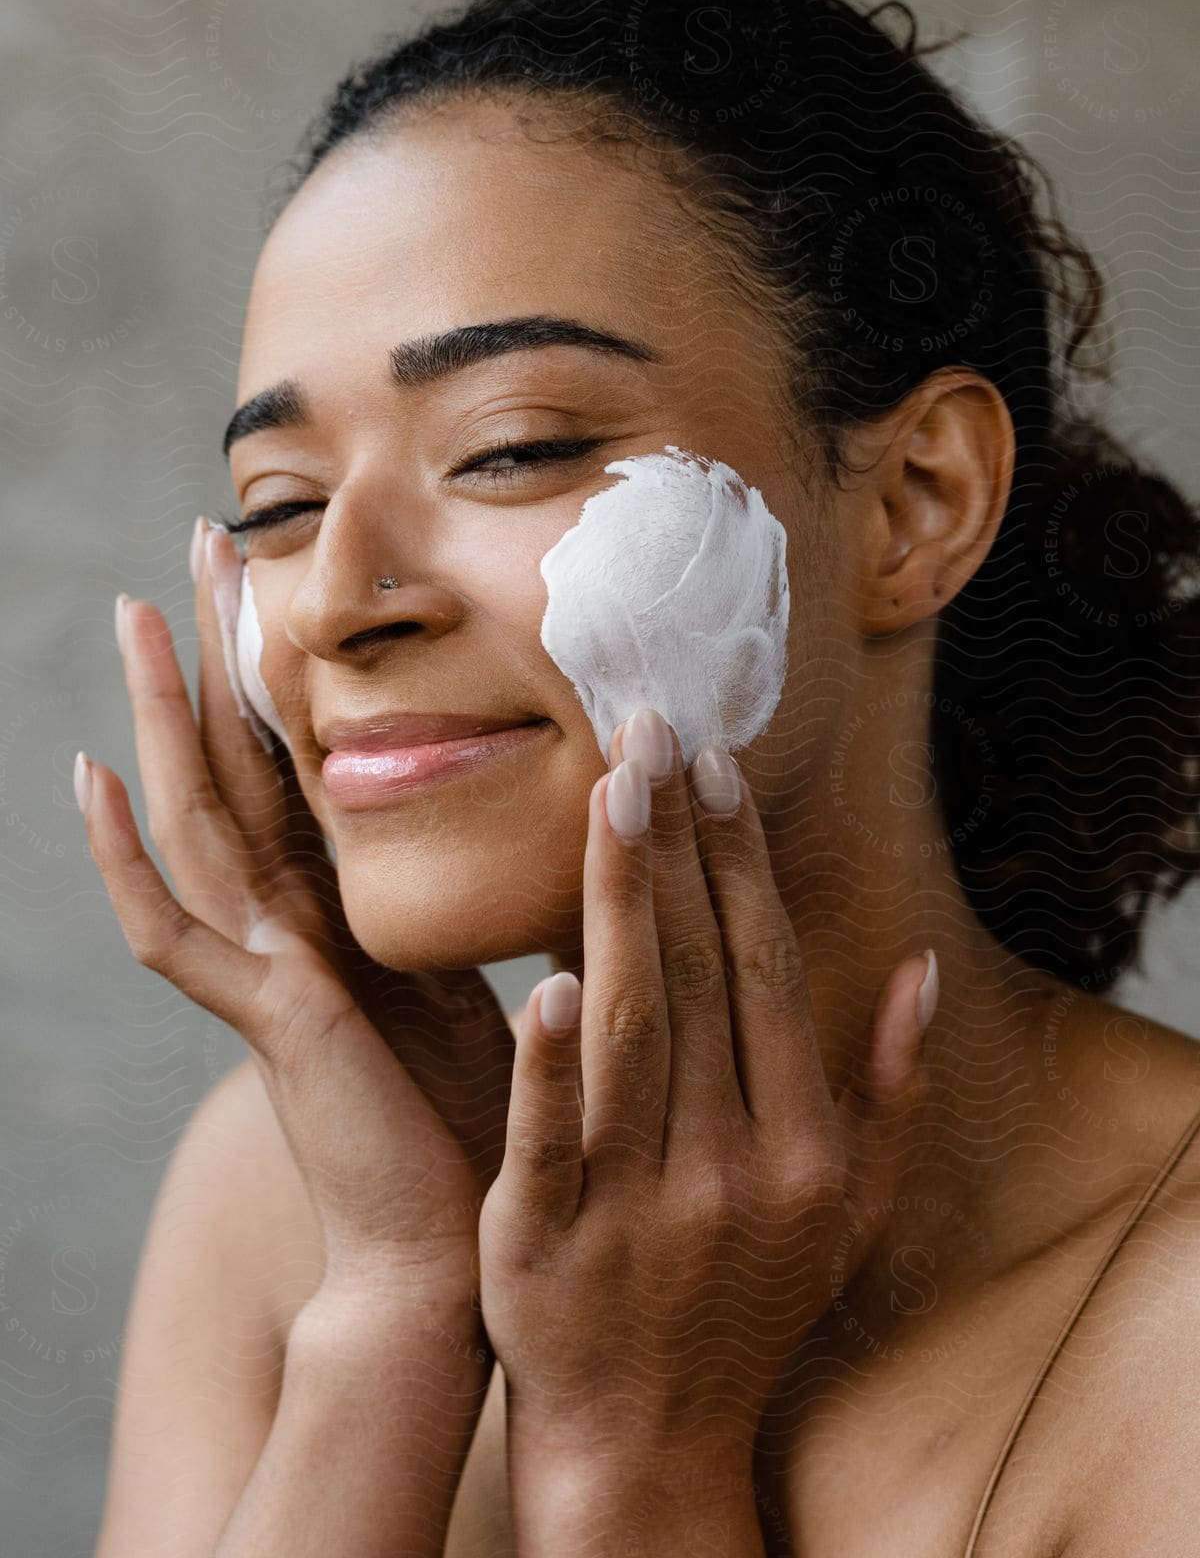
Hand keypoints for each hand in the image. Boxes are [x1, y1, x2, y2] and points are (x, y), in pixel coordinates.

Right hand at [77, 522, 514, 1305]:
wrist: (460, 1247)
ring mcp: (268, 967)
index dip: (288, 666)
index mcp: (348, 905)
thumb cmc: (486, 1113)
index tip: (282, 573)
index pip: (303, 761)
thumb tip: (549, 810)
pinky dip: (127, 861)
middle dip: (219, 652)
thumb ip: (466, 897)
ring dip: (167, 713)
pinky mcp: (268, 1019)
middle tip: (201, 539)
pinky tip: (94, 778)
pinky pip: (175, 932)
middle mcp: (297, 922)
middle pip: (242, 760)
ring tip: (140, 612)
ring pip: (198, 817)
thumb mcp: (479, 968)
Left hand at [478, 707, 934, 1514]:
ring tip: (606, 796)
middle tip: (648, 732)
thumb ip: (891, 1093)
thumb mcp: (849, 1214)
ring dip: (620, 905)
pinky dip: (547, 1064)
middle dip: (677, 844)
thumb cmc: (746, 1309)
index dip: (739, 862)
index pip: (765, 970)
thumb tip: (917, 973)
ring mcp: (637, 1205)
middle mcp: (730, 1166)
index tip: (713, 766)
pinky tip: (541, 979)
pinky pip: (549, 1139)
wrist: (645, 1442)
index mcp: (800, 1147)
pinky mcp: (544, 1242)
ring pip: (631, 1029)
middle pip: (701, 975)